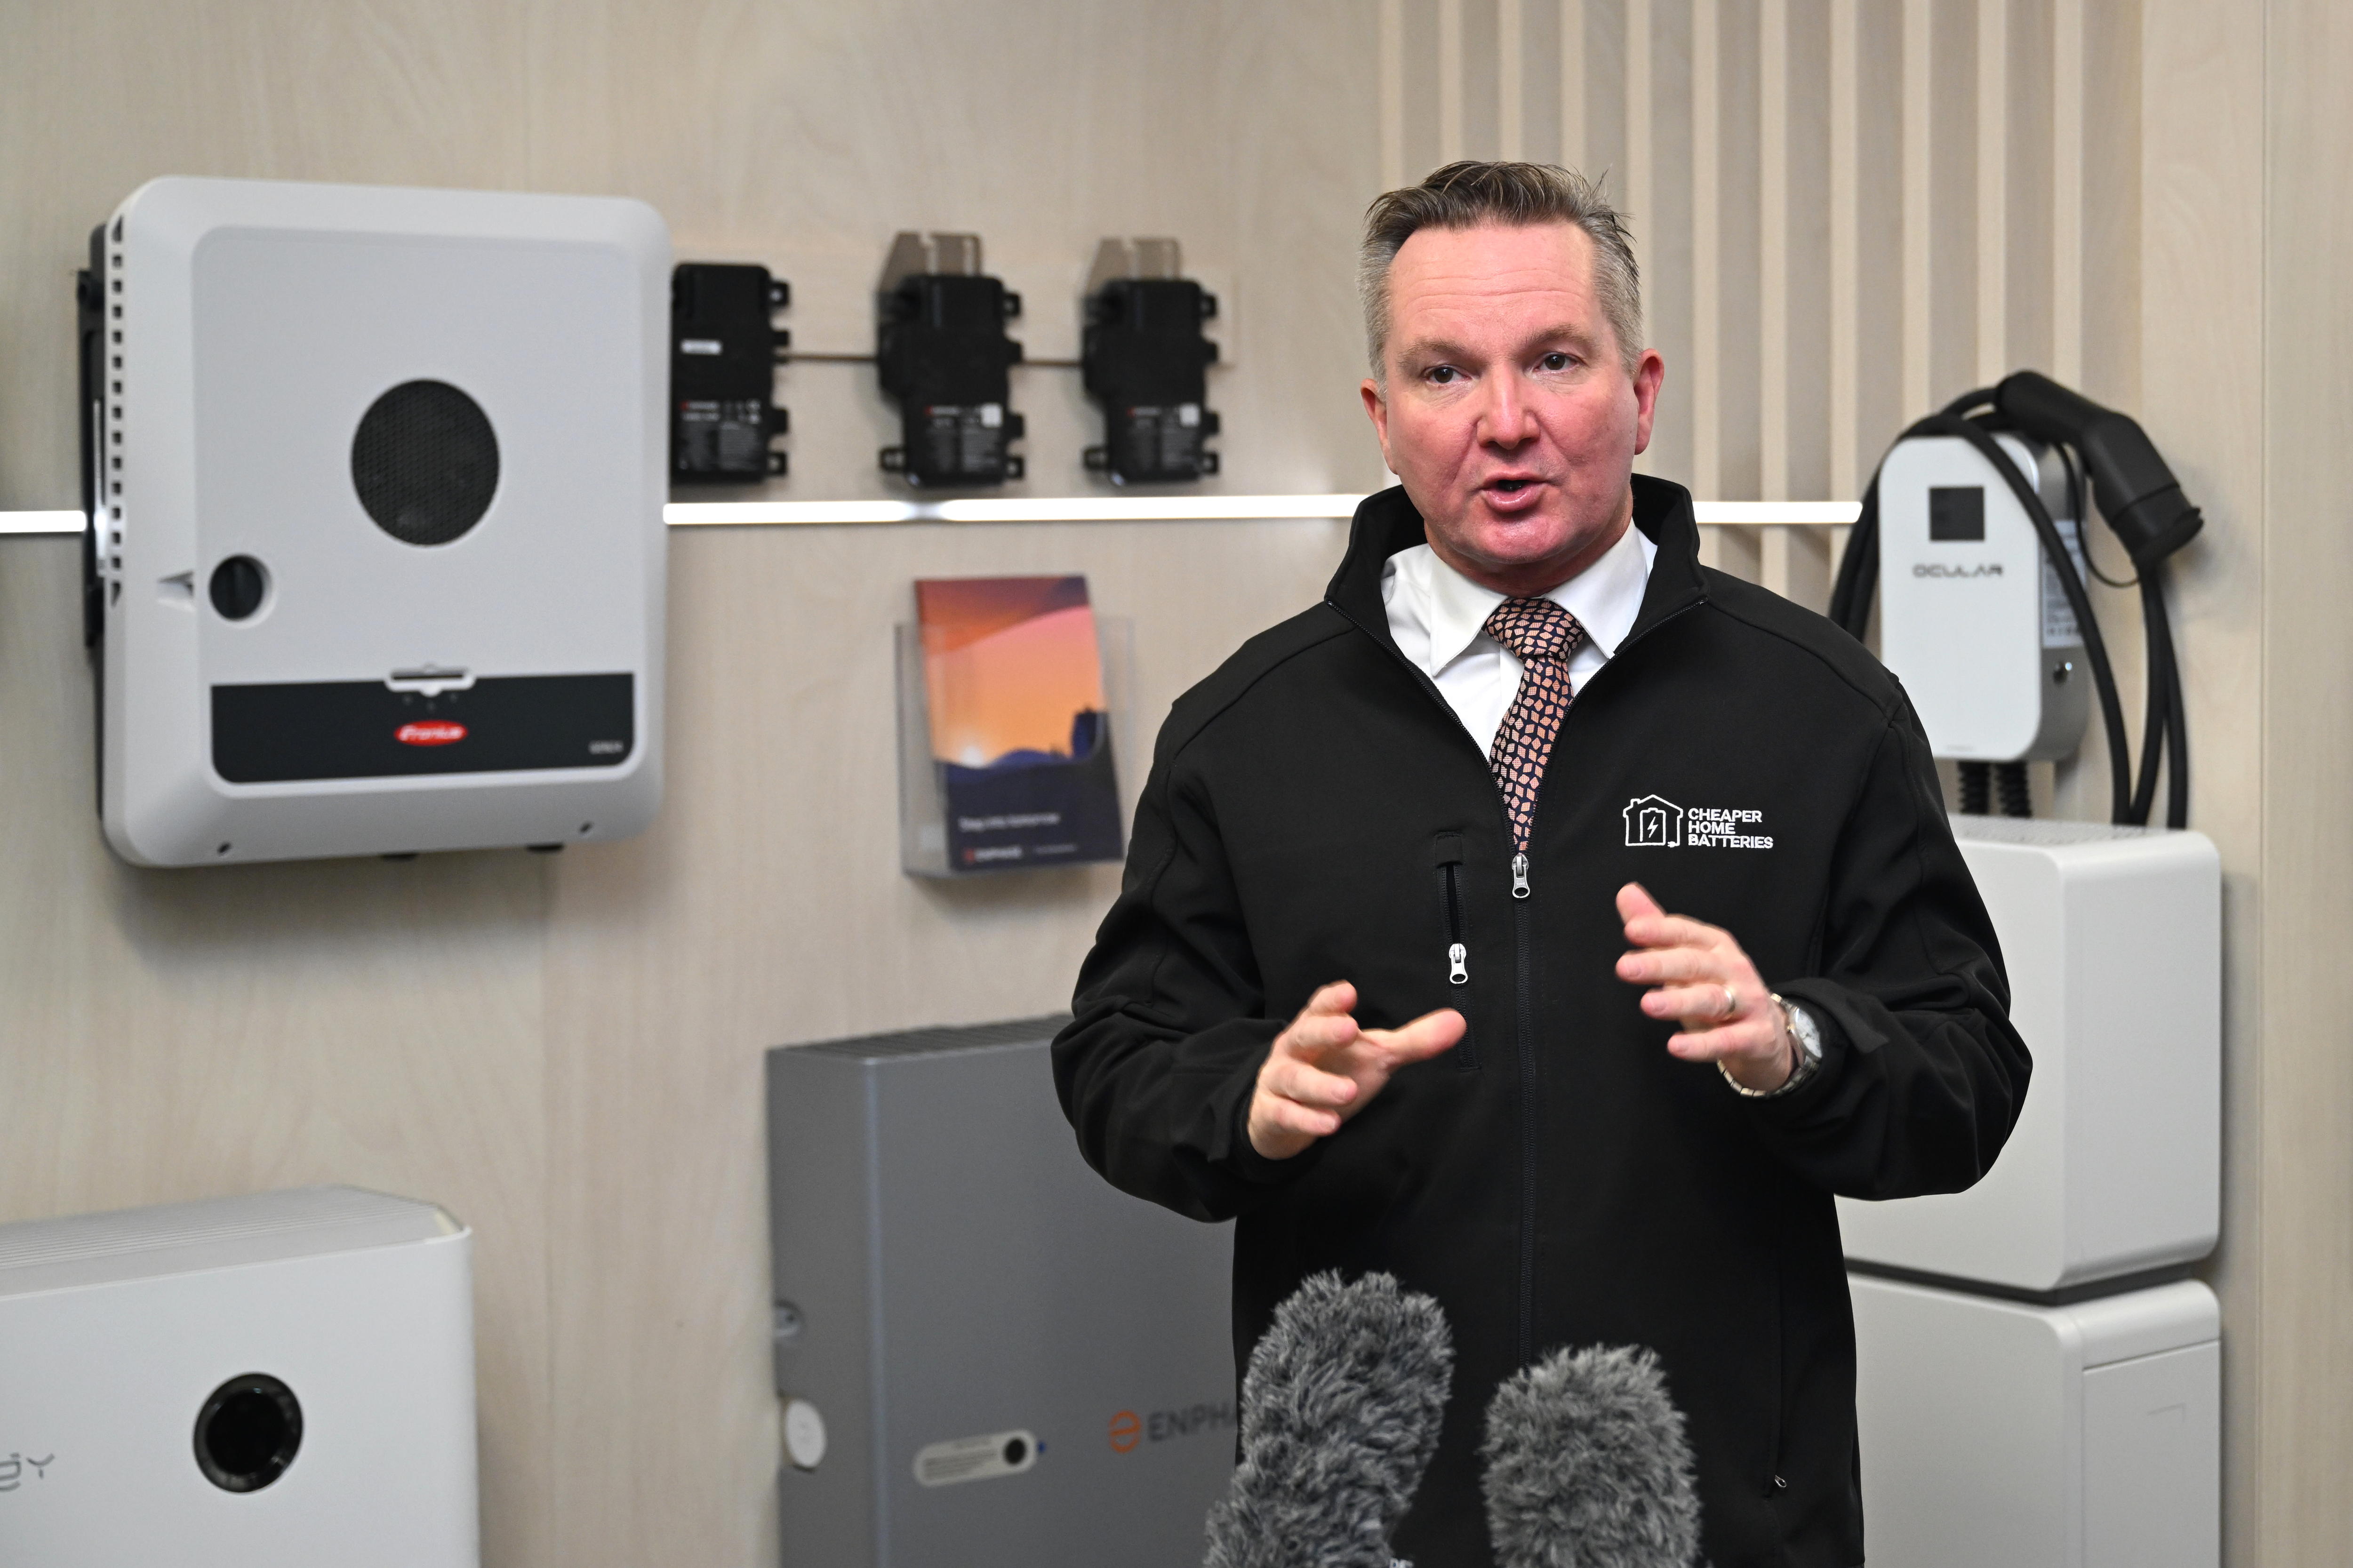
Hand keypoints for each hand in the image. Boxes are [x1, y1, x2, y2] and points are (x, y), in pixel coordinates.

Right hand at [1246, 982, 1464, 1159]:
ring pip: (1294, 1078)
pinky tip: (1328, 1125)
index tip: (1349, 992)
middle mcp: (1294, 1049)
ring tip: (1348, 1092)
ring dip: (1319, 1085)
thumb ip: (1413, 1041)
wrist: (1280, 1114)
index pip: (1320, 1007)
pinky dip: (1306, 1120)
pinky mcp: (1273, 1113)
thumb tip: (1459, 1021)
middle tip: (1350, 1029)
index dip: (1332, 1000)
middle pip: (1303, 1034)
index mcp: (1317, 1028)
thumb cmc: (1333, 1072)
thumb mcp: (1374, 1056)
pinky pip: (1286, 1114)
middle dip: (1324, 1031)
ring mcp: (1279, 1081)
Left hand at [1614, 883, 1794, 1092]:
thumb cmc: (1719, 990)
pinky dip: (1703, 1044)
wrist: (1769, 1035)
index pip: (1686, 934)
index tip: (1632, 930)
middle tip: (1624, 967)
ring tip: (1648, 1004)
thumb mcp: (1688, 958)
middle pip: (1695, 964)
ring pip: (1711, 1000)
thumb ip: (1658, 930)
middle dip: (1660, 964)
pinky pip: (1727, 1040)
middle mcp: (1733, 969)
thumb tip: (1626, 892)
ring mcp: (1747, 1002)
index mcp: (1715, 946)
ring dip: (1679, 1002)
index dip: (1660, 931)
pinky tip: (1676, 1047)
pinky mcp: (1755, 1036)